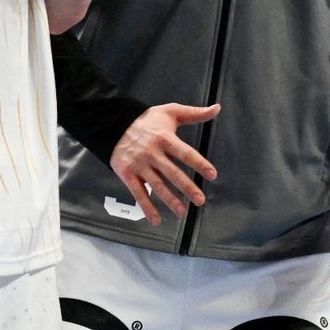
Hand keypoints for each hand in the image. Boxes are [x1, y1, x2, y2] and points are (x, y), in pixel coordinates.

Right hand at [109, 101, 219, 224]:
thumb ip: (194, 113)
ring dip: (170, 201)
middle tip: (201, 200)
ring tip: (183, 213)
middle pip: (173, 173)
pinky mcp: (128, 175)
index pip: (185, 153)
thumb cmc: (147, 120)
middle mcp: (153, 153)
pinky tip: (157, 220)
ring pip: (157, 186)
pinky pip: (138, 194)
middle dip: (187, 188)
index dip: (199, 164)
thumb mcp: (170, 112)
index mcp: (165, 138)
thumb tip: (217, 108)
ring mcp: (140, 165)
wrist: (113, 124)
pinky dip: (147, 208)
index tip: (212, 175)